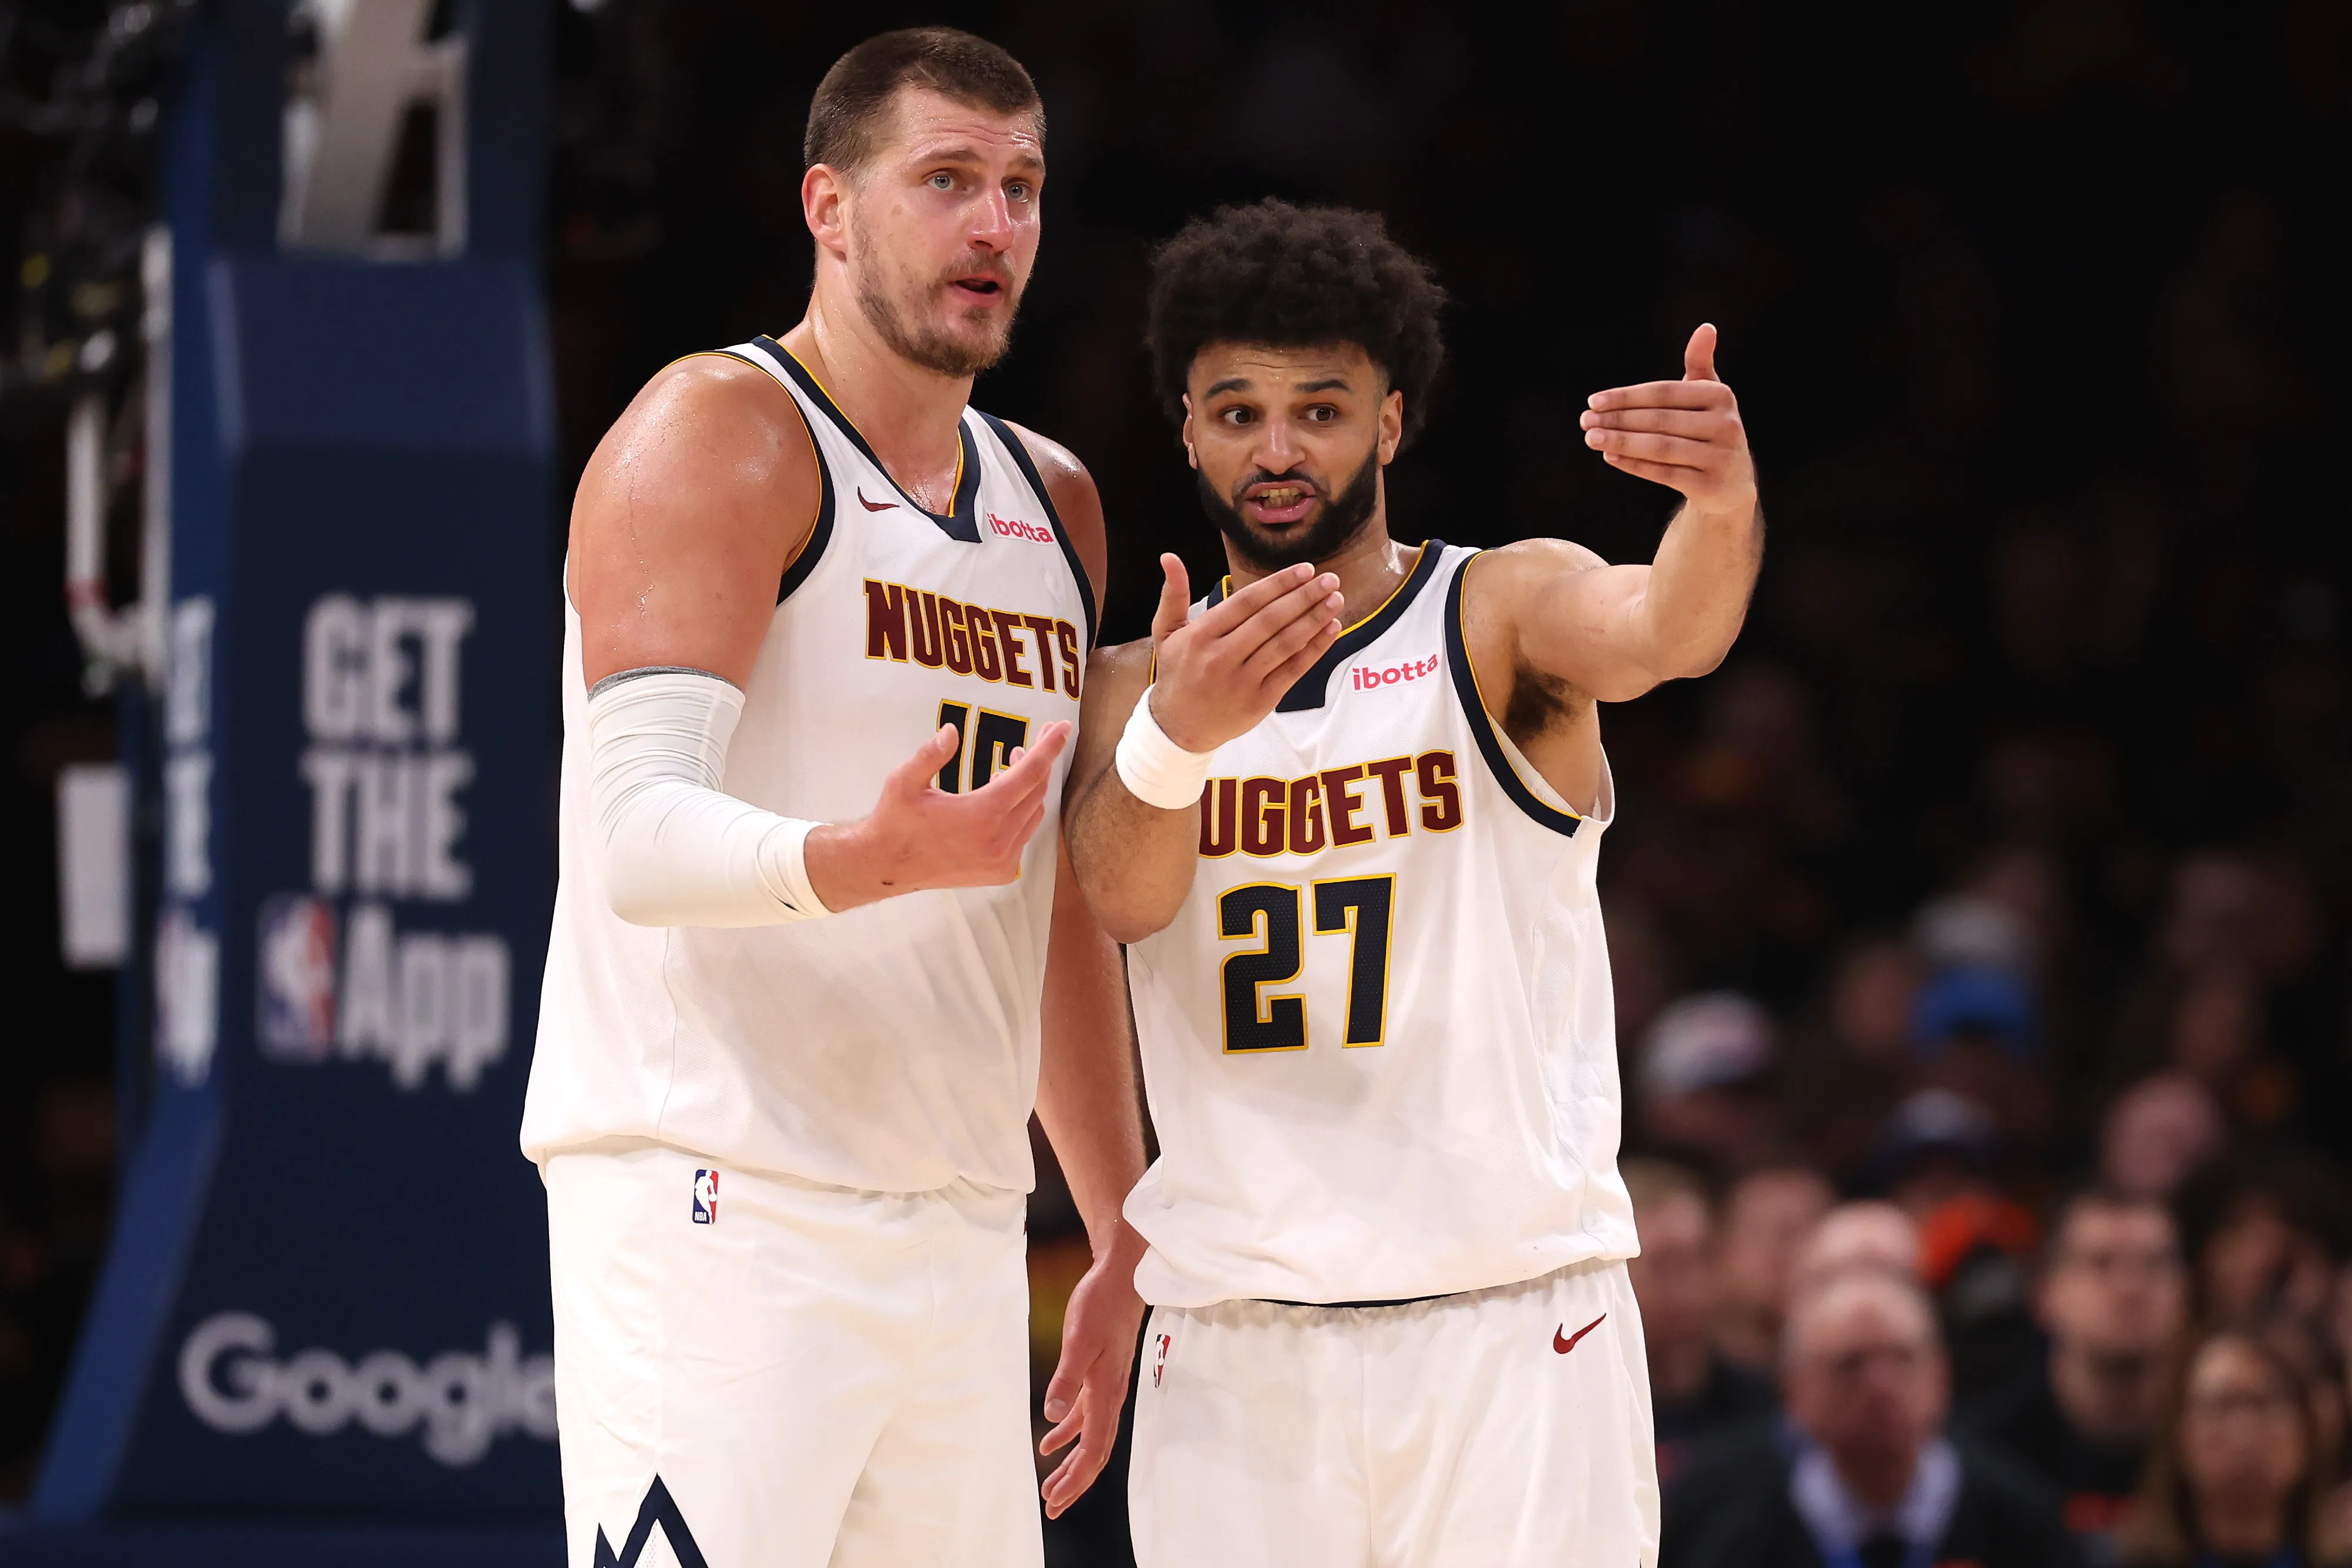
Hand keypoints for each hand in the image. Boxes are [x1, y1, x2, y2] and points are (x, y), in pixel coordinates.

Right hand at [804, 721, 1069, 908]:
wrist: (886, 867)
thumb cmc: (895, 820)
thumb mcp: (904, 782)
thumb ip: (930, 755)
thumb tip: (952, 731)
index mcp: (981, 815)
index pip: (1030, 773)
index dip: (1049, 747)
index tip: (1065, 726)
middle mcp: (999, 841)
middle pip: (1037, 791)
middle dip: (1041, 761)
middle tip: (1036, 738)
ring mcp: (1004, 861)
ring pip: (1034, 813)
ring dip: (1030, 786)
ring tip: (1012, 764)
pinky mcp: (1002, 873)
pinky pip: (1025, 834)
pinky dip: (1022, 812)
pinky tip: (1003, 798)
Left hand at [1038, 1234, 1145, 1516]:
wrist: (1122, 1276)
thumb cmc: (1100, 1304)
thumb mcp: (1078, 1339)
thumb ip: (1066, 1378)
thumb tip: (1054, 1417)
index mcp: (1107, 1393)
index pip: (1094, 1448)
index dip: (1075, 1478)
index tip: (1056, 1500)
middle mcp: (1110, 1396)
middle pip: (1095, 1451)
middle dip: (1074, 1482)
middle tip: (1052, 1506)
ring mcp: (1106, 1387)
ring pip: (1091, 1437)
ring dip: (1071, 1463)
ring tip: (1050, 1486)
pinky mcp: (1099, 1375)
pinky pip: (1086, 1416)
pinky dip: (1069, 1434)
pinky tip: (1050, 1442)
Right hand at [1141, 553, 1343, 754]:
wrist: (1178, 728)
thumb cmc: (1176, 674)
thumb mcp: (1166, 633)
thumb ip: (1173, 594)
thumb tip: (1169, 556)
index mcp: (1201, 635)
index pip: (1246, 602)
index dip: (1278, 584)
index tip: (1304, 569)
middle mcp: (1222, 657)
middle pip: (1270, 621)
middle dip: (1303, 597)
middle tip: (1330, 579)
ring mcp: (1243, 681)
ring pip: (1285, 644)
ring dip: (1314, 620)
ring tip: (1336, 600)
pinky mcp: (1260, 701)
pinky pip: (1293, 670)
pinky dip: (1314, 649)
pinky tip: (1330, 630)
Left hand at [1580, 323, 1756, 518]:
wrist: (1730, 484)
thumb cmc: (1709, 430)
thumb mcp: (1707, 396)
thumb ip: (1699, 364)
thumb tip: (1706, 327)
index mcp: (1721, 396)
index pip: (1664, 393)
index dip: (1627, 396)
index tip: (1593, 401)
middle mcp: (1726, 425)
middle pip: (1660, 420)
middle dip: (1618, 420)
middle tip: (1584, 421)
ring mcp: (1721, 457)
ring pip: (1661, 447)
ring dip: (1621, 442)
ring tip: (1591, 438)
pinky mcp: (1710, 485)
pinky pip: (1665, 473)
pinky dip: (1635, 465)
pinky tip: (1610, 457)